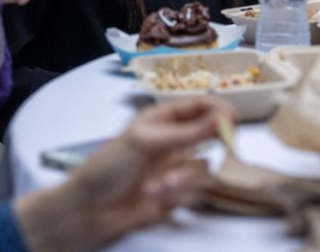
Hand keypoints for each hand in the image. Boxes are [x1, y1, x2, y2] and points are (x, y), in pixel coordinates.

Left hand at [16, 97, 234, 251]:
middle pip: (208, 135)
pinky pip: (193, 192)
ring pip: (202, 167)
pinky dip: (177, 195)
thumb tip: (224, 118)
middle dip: (211, 144)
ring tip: (163, 184)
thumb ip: (188, 132)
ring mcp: (173, 169)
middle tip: (223, 146)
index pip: (197, 106)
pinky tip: (155, 197)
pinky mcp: (173, 195)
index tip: (233, 118)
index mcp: (160, 121)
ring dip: (185, 177)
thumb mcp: (146, 142)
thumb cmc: (108, 167)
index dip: (217, 109)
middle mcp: (171, 142)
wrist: (85, 212)